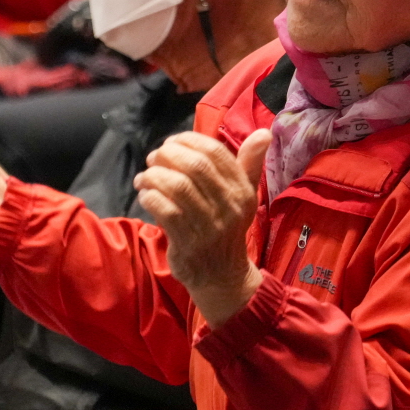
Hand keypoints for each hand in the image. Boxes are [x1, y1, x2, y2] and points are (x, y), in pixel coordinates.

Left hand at [134, 129, 270, 327]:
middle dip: (168, 155)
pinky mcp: (188, 243)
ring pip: (177, 186)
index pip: (215, 152)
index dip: (188, 141)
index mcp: (242, 190)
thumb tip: (264, 132)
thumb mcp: (244, 196)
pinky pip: (165, 210)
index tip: (171, 143)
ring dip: (154, 175)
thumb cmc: (228, 228)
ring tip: (145, 177)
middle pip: (195, 166)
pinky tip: (145, 195)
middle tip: (154, 157)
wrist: (222, 276)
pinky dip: (150, 196)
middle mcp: (229, 207)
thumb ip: (249, 163)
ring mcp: (209, 226)